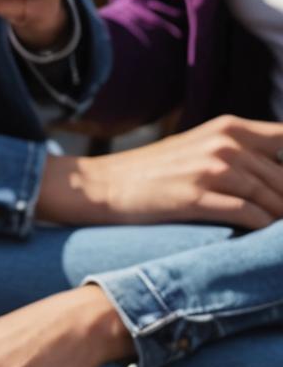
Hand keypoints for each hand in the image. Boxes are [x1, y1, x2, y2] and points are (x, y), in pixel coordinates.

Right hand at [39, 115, 282, 230]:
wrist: (101, 185)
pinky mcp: (195, 197)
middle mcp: (225, 144)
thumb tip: (272, 171)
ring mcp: (210, 170)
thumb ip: (237, 151)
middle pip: (282, 175)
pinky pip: (246, 214)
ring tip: (280, 237)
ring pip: (269, 196)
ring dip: (280, 219)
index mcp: (229, 128)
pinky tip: (263, 238)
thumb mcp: (198, 146)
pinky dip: (262, 228)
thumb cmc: (150, 172)